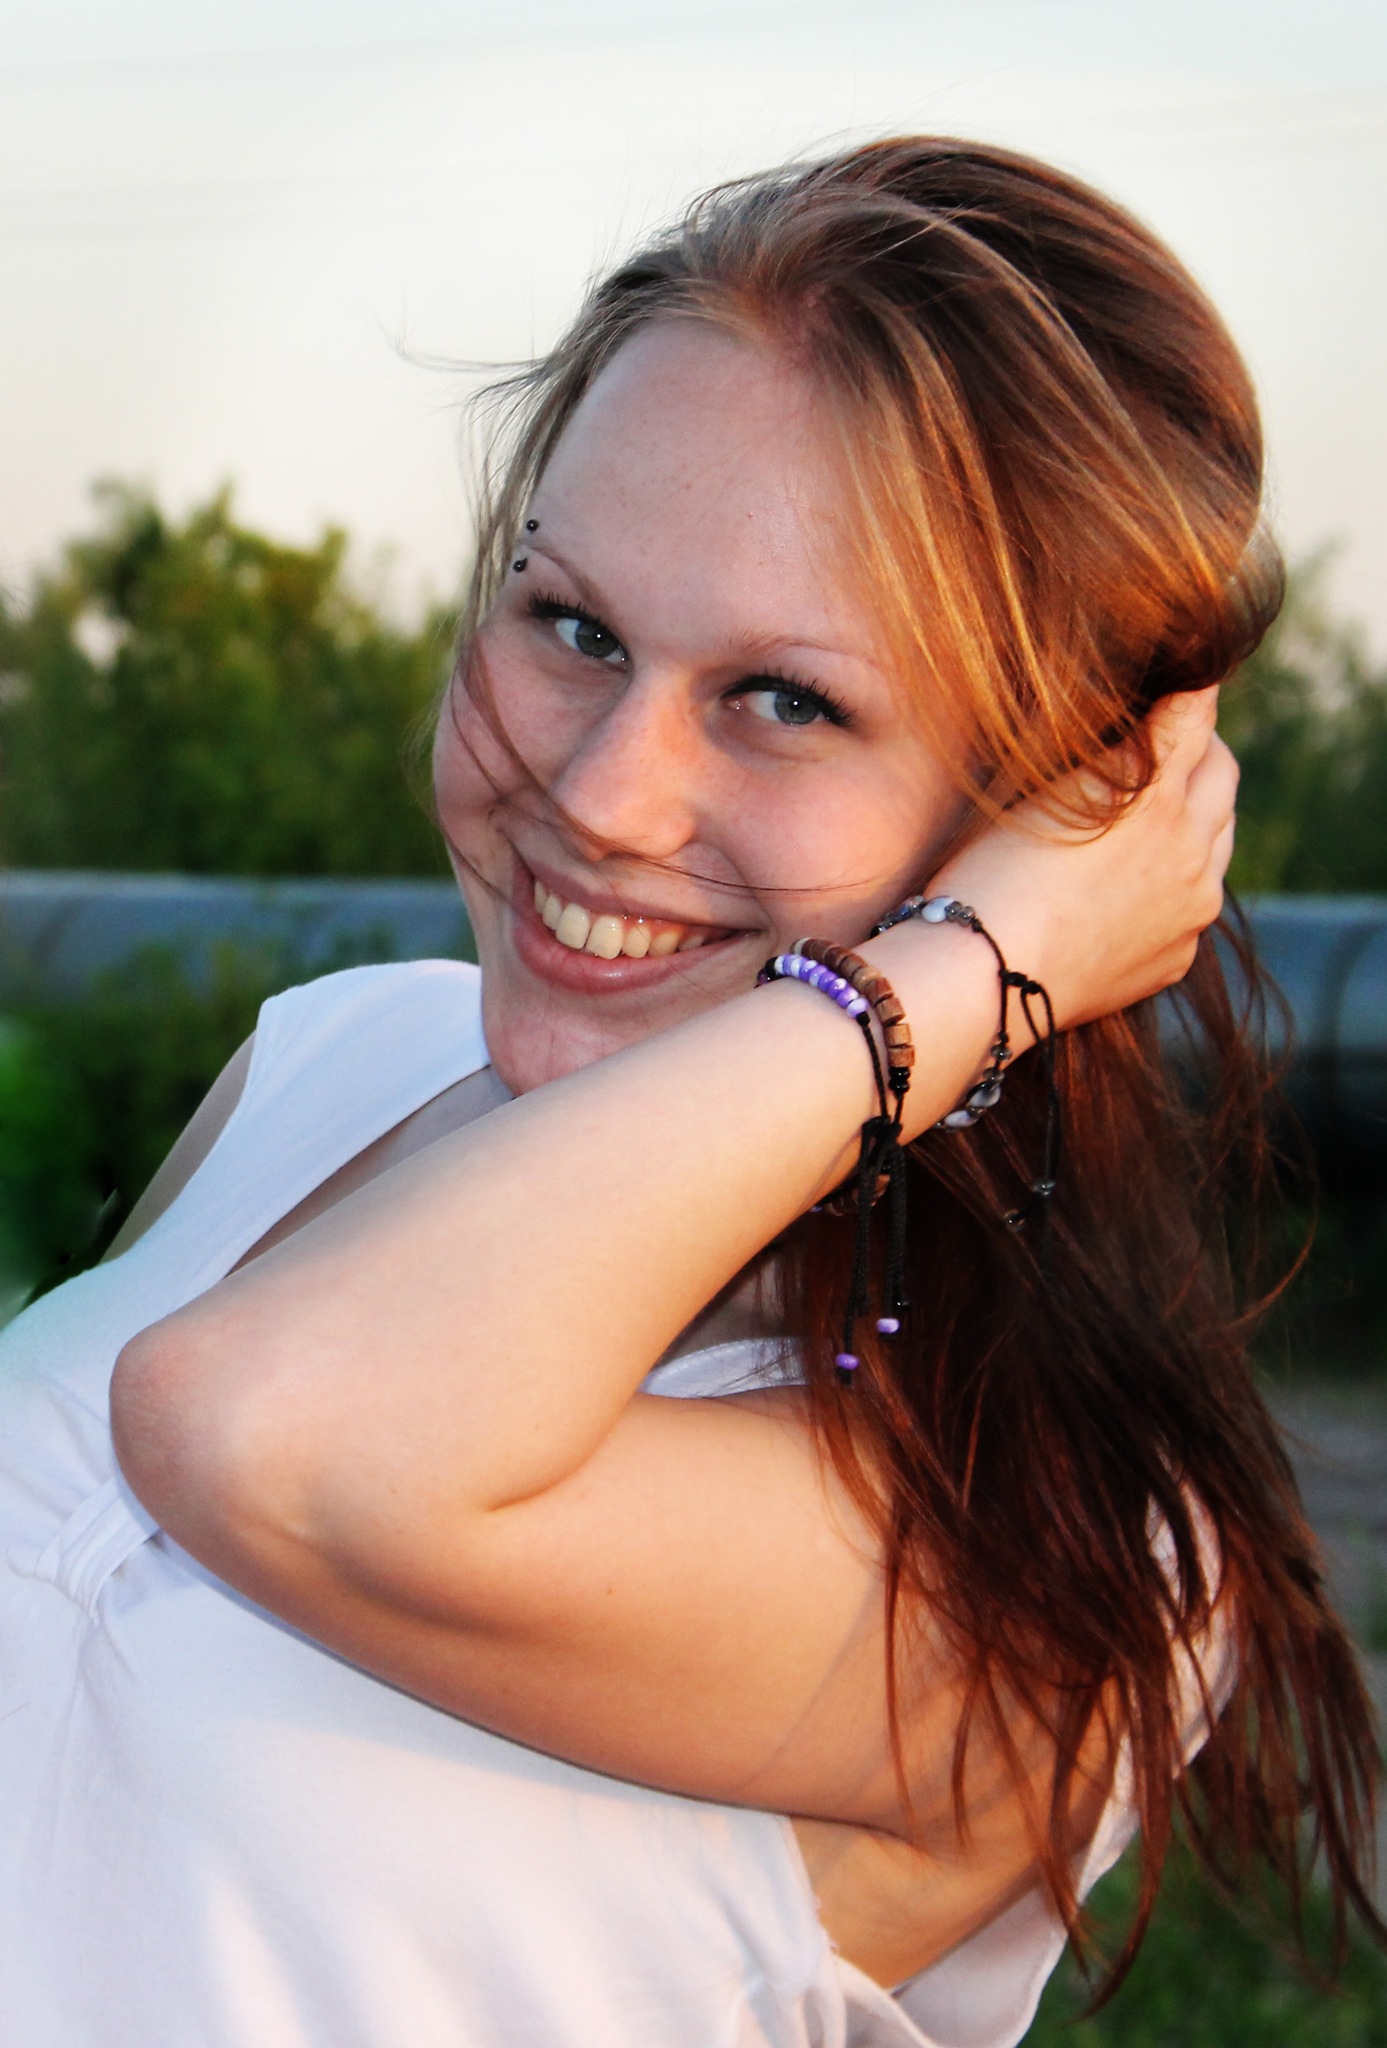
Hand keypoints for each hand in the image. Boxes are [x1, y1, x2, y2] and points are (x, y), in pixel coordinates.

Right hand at [925, 687, 1236, 1034]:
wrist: (981, 980)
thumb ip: (1106, 746)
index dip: (1183, 692)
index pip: (1197, 717)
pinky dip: (1171, 884)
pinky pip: (1191, 905)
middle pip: (1222, 777)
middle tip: (1159, 743)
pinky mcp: (1174, 959)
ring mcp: (1190, 913)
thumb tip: (1146, 710)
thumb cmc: (991, 871)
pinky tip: (1122, 888)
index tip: (1172, 679)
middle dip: (1198, 753)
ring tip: (1139, 818)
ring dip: (1193, 819)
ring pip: (1217, 844)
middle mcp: (1194, 855)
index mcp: (1162, 798)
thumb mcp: (1042, 787)